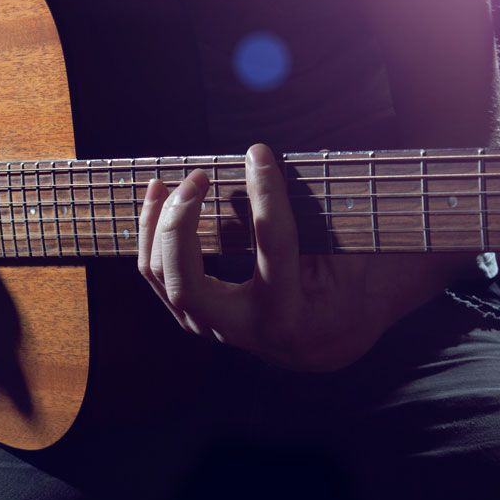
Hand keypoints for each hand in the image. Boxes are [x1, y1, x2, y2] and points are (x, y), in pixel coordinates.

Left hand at [136, 144, 387, 371]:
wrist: (321, 344)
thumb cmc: (342, 296)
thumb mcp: (350, 264)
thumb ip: (326, 224)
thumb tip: (289, 172)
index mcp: (287, 316)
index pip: (272, 247)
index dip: (266, 195)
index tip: (259, 155)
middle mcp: (239, 328)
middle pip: (185, 280)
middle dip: (181, 223)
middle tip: (199, 177)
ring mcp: (207, 325)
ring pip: (160, 276)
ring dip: (156, 224)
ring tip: (165, 181)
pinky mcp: (190, 314)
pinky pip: (155, 274)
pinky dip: (149, 234)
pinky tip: (158, 198)